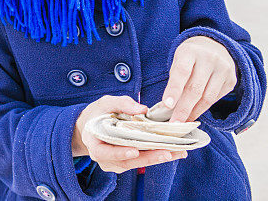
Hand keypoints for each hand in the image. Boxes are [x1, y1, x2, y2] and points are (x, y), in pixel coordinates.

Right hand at [73, 95, 187, 173]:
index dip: (119, 153)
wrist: (91, 126)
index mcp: (94, 142)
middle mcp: (103, 157)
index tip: (134, 150)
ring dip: (156, 159)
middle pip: (126, 162)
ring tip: (176, 152)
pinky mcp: (125, 163)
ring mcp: (114, 163)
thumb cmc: (98, 113)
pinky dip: (155, 157)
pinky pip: (140, 162)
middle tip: (166, 152)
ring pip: (136, 164)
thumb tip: (143, 109)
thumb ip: (122, 104)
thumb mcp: (106, 103)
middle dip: (148, 158)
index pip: (104, 152)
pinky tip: (172, 152)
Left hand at [162, 35, 237, 122]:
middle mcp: (209, 58)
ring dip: (194, 112)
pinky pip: (216, 98)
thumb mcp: (179, 60)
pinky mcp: (232, 79)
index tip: (167, 105)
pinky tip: (195, 113)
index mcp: (190, 51)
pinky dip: (204, 108)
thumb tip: (168, 107)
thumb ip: (174, 80)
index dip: (174, 90)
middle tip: (174, 123)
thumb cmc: (190, 57)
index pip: (181, 72)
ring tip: (183, 121)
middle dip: (183, 109)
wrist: (215, 46)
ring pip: (207, 97)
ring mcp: (223, 69)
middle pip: (195, 88)